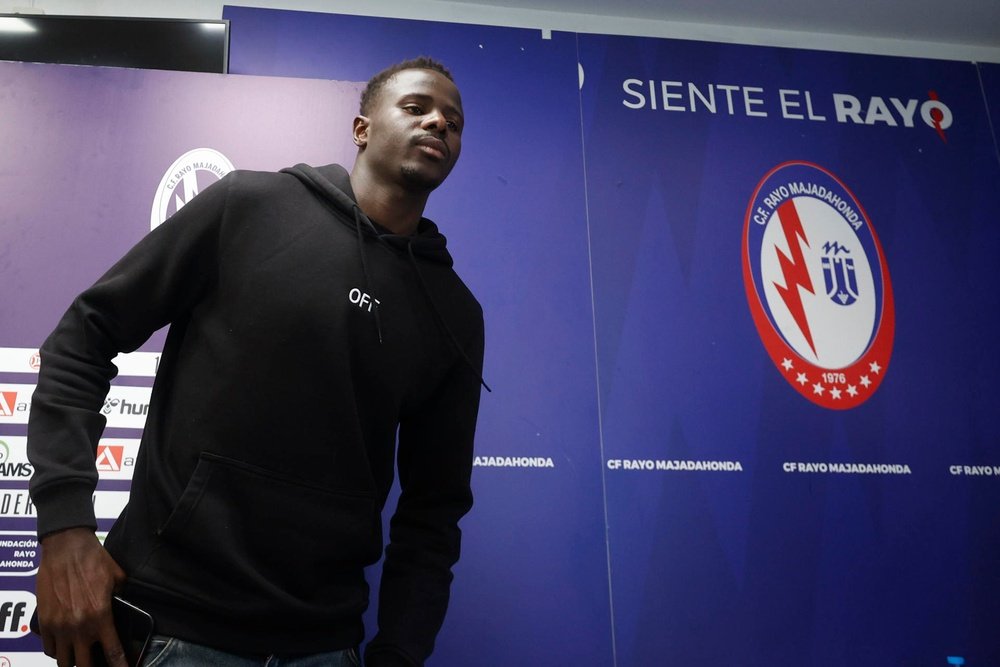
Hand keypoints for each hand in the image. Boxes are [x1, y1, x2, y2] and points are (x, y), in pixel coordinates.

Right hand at [36, 527, 127, 666]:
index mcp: (101, 616)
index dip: (120, 666)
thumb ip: (122, 596)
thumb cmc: (93, 559)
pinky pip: (49, 648)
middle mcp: (79, 626)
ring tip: (81, 658)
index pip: (112, 652)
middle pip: (85, 665)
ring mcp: (59, 626)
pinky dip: (58, 652)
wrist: (65, 547)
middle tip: (99, 664)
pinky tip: (65, 647)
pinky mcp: (44, 621)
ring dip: (74, 662)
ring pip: (64, 661)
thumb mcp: (117, 577)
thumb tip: (125, 605)